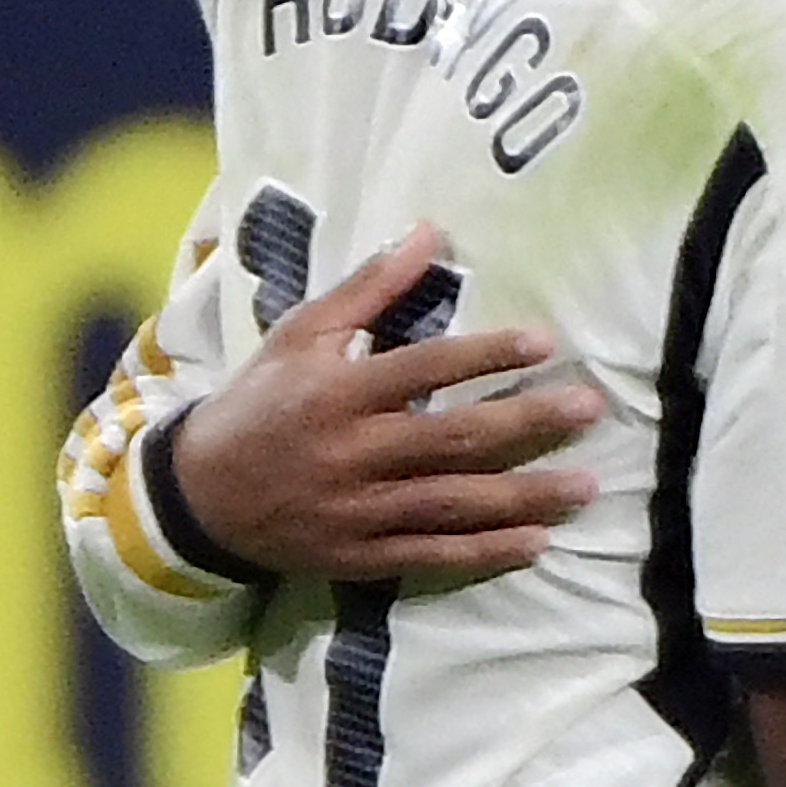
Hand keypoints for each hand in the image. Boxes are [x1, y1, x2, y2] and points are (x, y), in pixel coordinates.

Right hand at [170, 226, 602, 581]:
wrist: (196, 497)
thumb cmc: (260, 402)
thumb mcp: (301, 334)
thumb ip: (369, 288)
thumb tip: (429, 230)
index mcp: (336, 392)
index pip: (421, 368)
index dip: (483, 355)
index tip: (544, 341)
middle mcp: (351, 453)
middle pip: (450, 439)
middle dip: (526, 423)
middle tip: (589, 407)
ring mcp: (356, 511)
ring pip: (452, 503)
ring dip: (524, 496)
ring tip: (587, 484)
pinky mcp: (359, 556)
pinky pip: (430, 555)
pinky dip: (484, 551)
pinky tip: (537, 542)